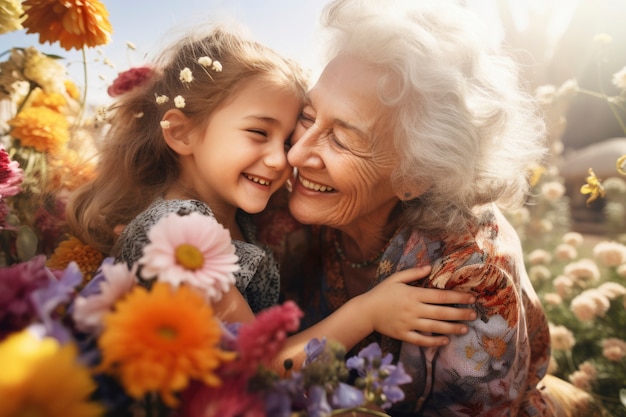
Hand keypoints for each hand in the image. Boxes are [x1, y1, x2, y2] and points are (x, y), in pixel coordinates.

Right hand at [361, 265, 476, 345]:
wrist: (365, 312)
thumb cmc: (381, 293)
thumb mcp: (395, 278)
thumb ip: (413, 273)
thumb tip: (430, 267)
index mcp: (413, 294)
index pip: (440, 296)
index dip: (458, 297)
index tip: (472, 298)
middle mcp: (413, 310)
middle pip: (441, 312)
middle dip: (460, 314)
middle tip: (474, 315)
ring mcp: (409, 324)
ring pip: (435, 327)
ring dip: (452, 328)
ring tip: (465, 328)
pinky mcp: (404, 335)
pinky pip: (422, 340)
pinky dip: (434, 341)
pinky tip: (445, 340)